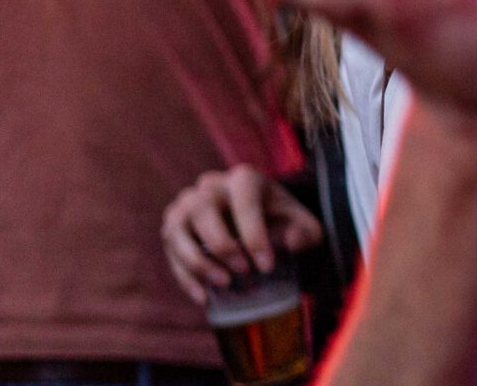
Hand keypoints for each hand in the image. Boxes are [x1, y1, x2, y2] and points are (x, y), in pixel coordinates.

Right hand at [161, 164, 323, 302]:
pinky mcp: (173, 226)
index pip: (243, 200)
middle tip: (243, 271)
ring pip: (179, 227)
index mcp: (245, 178)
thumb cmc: (281, 221)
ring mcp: (186, 204)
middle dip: (221, 244)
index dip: (253, 233)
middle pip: (203, 207)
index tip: (266, 265)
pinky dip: (184, 276)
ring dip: (197, 260)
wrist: (260, 220)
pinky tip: (203, 297)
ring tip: (223, 284)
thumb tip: (291, 240)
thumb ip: (306, 232)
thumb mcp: (303, 225)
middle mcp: (210, 185)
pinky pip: (170, 249)